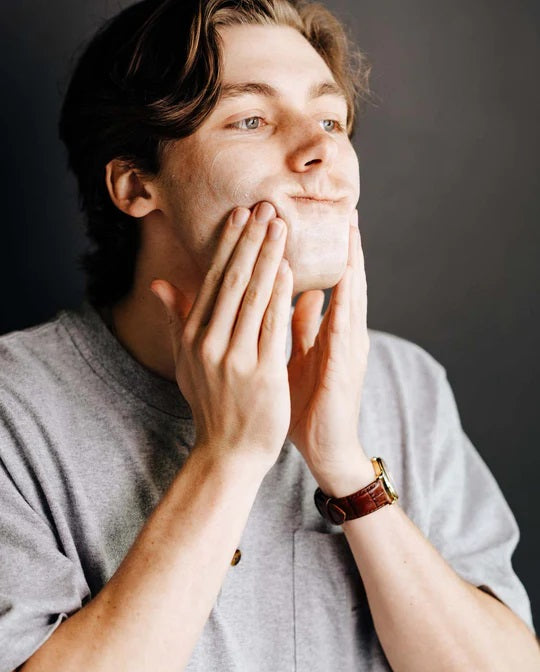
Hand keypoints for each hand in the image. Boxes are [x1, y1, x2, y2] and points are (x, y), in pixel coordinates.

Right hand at [150, 202, 292, 473]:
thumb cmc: (211, 405)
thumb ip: (174, 320)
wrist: (229, 451)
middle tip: (265, 206)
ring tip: (281, 226)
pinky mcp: (261, 372)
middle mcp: (209, 342)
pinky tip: (290, 268)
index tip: (240, 215)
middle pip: (233, 280)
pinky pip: (272, 324)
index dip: (228, 245)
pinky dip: (280, 293)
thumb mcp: (186, 362)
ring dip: (268, 256)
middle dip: (250, 240)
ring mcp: (234, 357)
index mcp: (193, 337)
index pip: (212, 281)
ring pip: (253, 296)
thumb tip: (157, 284)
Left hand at [286, 209, 371, 492]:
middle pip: (349, 282)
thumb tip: (297, 293)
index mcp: (332, 332)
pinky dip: (342, 302)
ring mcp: (350, 350)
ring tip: (351, 230)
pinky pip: (343, 328)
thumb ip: (299, 325)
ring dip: (352, 263)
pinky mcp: (345, 367)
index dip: (330, 252)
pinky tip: (338, 280)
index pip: (333, 283)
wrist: (325, 450)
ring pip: (353, 297)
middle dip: (347, 247)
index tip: (322, 220)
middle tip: (345, 208)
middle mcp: (346, 336)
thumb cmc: (308, 405)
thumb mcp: (297, 357)